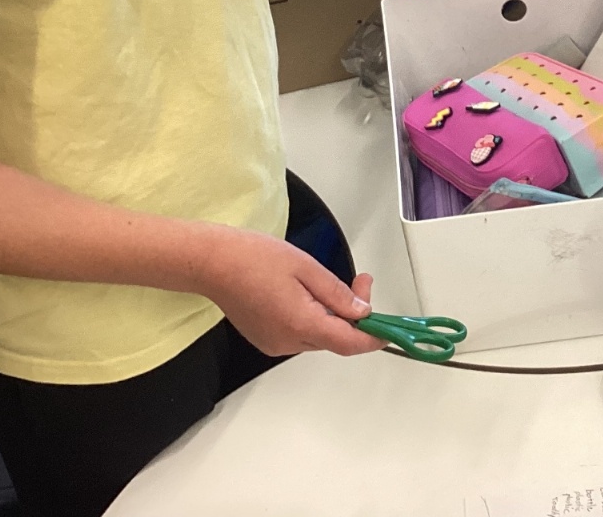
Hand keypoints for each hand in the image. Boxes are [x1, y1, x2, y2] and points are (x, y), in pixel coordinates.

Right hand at [200, 227, 385, 356]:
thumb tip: (362, 312)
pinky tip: (306, 294)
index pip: (349, 343)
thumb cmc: (254, 258)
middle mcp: (288, 342)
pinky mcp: (266, 339)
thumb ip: (338, 294)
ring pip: (319, 336)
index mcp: (301, 324)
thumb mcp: (306, 268)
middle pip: (335, 338)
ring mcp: (275, 343)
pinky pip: (300, 334)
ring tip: (327, 282)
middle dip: (354, 314)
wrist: (212, 262)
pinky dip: (312, 318)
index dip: (374, 337)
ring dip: (332, 315)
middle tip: (360, 280)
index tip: (390, 329)